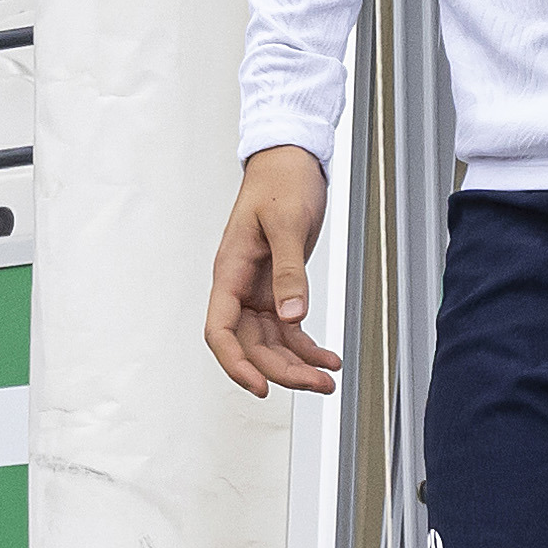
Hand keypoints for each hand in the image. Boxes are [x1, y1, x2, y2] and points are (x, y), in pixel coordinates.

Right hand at [203, 146, 341, 399]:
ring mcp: (258, 289)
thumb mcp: (286, 225)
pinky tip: (326, 358)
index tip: (260, 386)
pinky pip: (287, 328)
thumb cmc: (280, 183)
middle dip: (281, 369)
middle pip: (251, 344)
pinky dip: (306, 345)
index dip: (236, 363)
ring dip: (297, 363)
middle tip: (317, 385)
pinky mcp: (278, 287)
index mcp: (230, 272)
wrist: (290, 161)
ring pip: (270, 342)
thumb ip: (289, 273)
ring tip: (327, 379)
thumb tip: (292, 316)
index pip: (221, 330)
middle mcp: (240, 286)